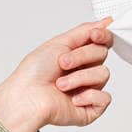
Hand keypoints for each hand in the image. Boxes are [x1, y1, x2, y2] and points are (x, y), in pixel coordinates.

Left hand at [0, 18, 114, 131]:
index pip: (102, 42)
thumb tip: (106, 21)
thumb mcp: (59, 43)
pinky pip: (104, 98)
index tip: (94, 35)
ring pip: (103, 75)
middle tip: (62, 63)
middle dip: (81, 57)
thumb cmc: (34, 73)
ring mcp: (88, 90)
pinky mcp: (90, 109)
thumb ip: (84, 31)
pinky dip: (88, 96)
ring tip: (61, 85)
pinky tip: (73, 99)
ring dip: (79, 78)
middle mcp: (84, 71)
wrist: (26, 98)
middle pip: (102, 54)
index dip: (102, 36)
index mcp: (78, 56)